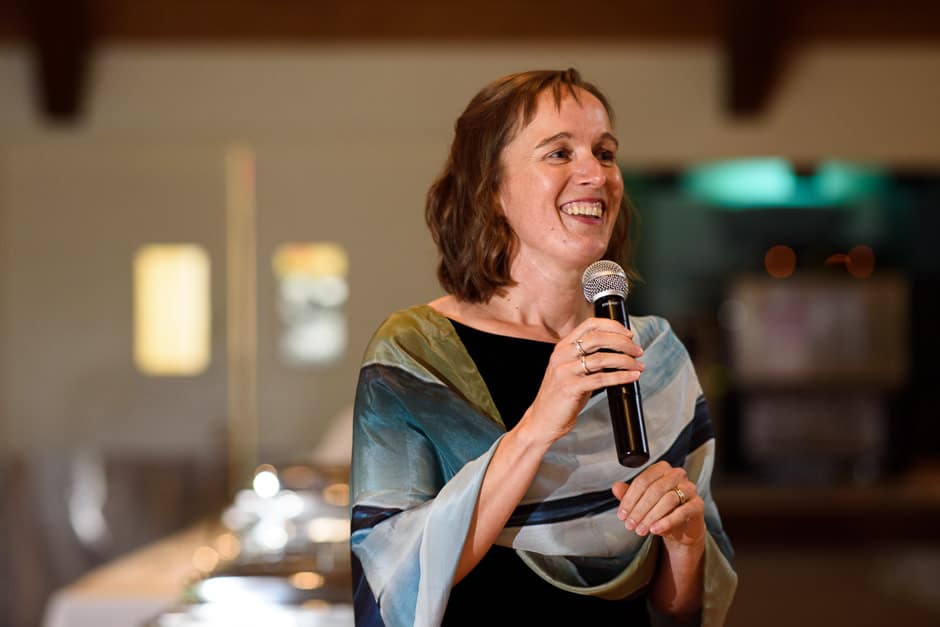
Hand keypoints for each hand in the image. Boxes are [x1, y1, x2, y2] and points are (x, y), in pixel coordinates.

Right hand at [517, 317, 644, 444]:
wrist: (542, 419)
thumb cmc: (560, 397)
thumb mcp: (572, 371)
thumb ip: (589, 359)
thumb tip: (619, 352)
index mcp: (562, 347)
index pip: (590, 325)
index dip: (613, 326)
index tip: (628, 334)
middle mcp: (562, 355)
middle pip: (598, 337)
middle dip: (623, 343)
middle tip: (637, 351)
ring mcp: (564, 371)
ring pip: (602, 358)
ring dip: (625, 360)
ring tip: (638, 365)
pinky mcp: (570, 387)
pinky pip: (601, 378)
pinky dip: (621, 376)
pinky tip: (631, 377)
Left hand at [611, 461, 705, 549]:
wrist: (680, 528)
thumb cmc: (660, 511)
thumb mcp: (641, 503)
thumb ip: (628, 494)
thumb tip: (615, 487)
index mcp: (662, 469)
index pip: (643, 480)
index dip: (629, 499)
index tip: (621, 514)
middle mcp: (677, 475)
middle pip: (654, 490)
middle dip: (639, 509)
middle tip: (629, 524)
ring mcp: (689, 488)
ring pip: (667, 500)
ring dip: (650, 516)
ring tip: (640, 530)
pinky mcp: (698, 504)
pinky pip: (682, 512)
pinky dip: (666, 522)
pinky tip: (655, 529)